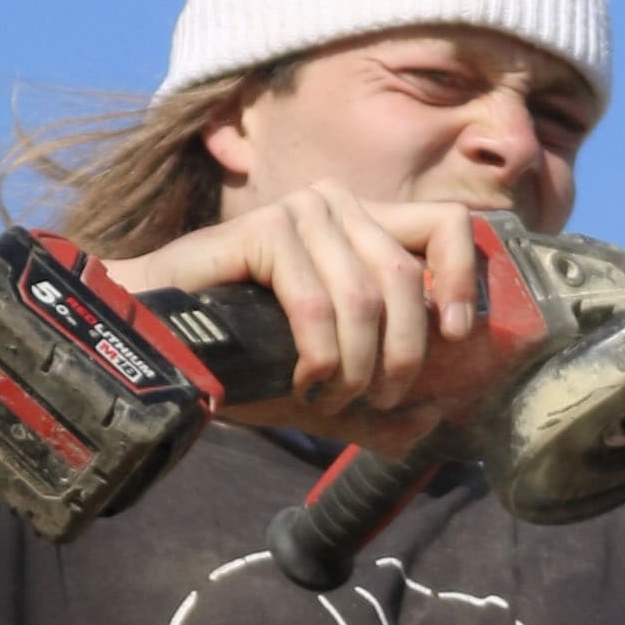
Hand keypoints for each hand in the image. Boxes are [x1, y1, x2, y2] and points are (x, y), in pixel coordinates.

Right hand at [177, 186, 534, 444]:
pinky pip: (317, 303)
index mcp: (364, 227)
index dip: (463, 279)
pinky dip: (318, 356)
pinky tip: (301, 380)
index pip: (448, 224)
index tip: (454, 337)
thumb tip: (434, 419)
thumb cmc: (240, 359)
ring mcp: (301, 211)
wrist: (161, 344)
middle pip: (407, 276)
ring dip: (355, 366)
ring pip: (365, 296)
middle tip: (377, 400)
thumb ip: (378, 411)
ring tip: (327, 397)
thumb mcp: (325, 393)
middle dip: (403, 356)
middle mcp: (338, 205)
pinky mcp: (264, 228)